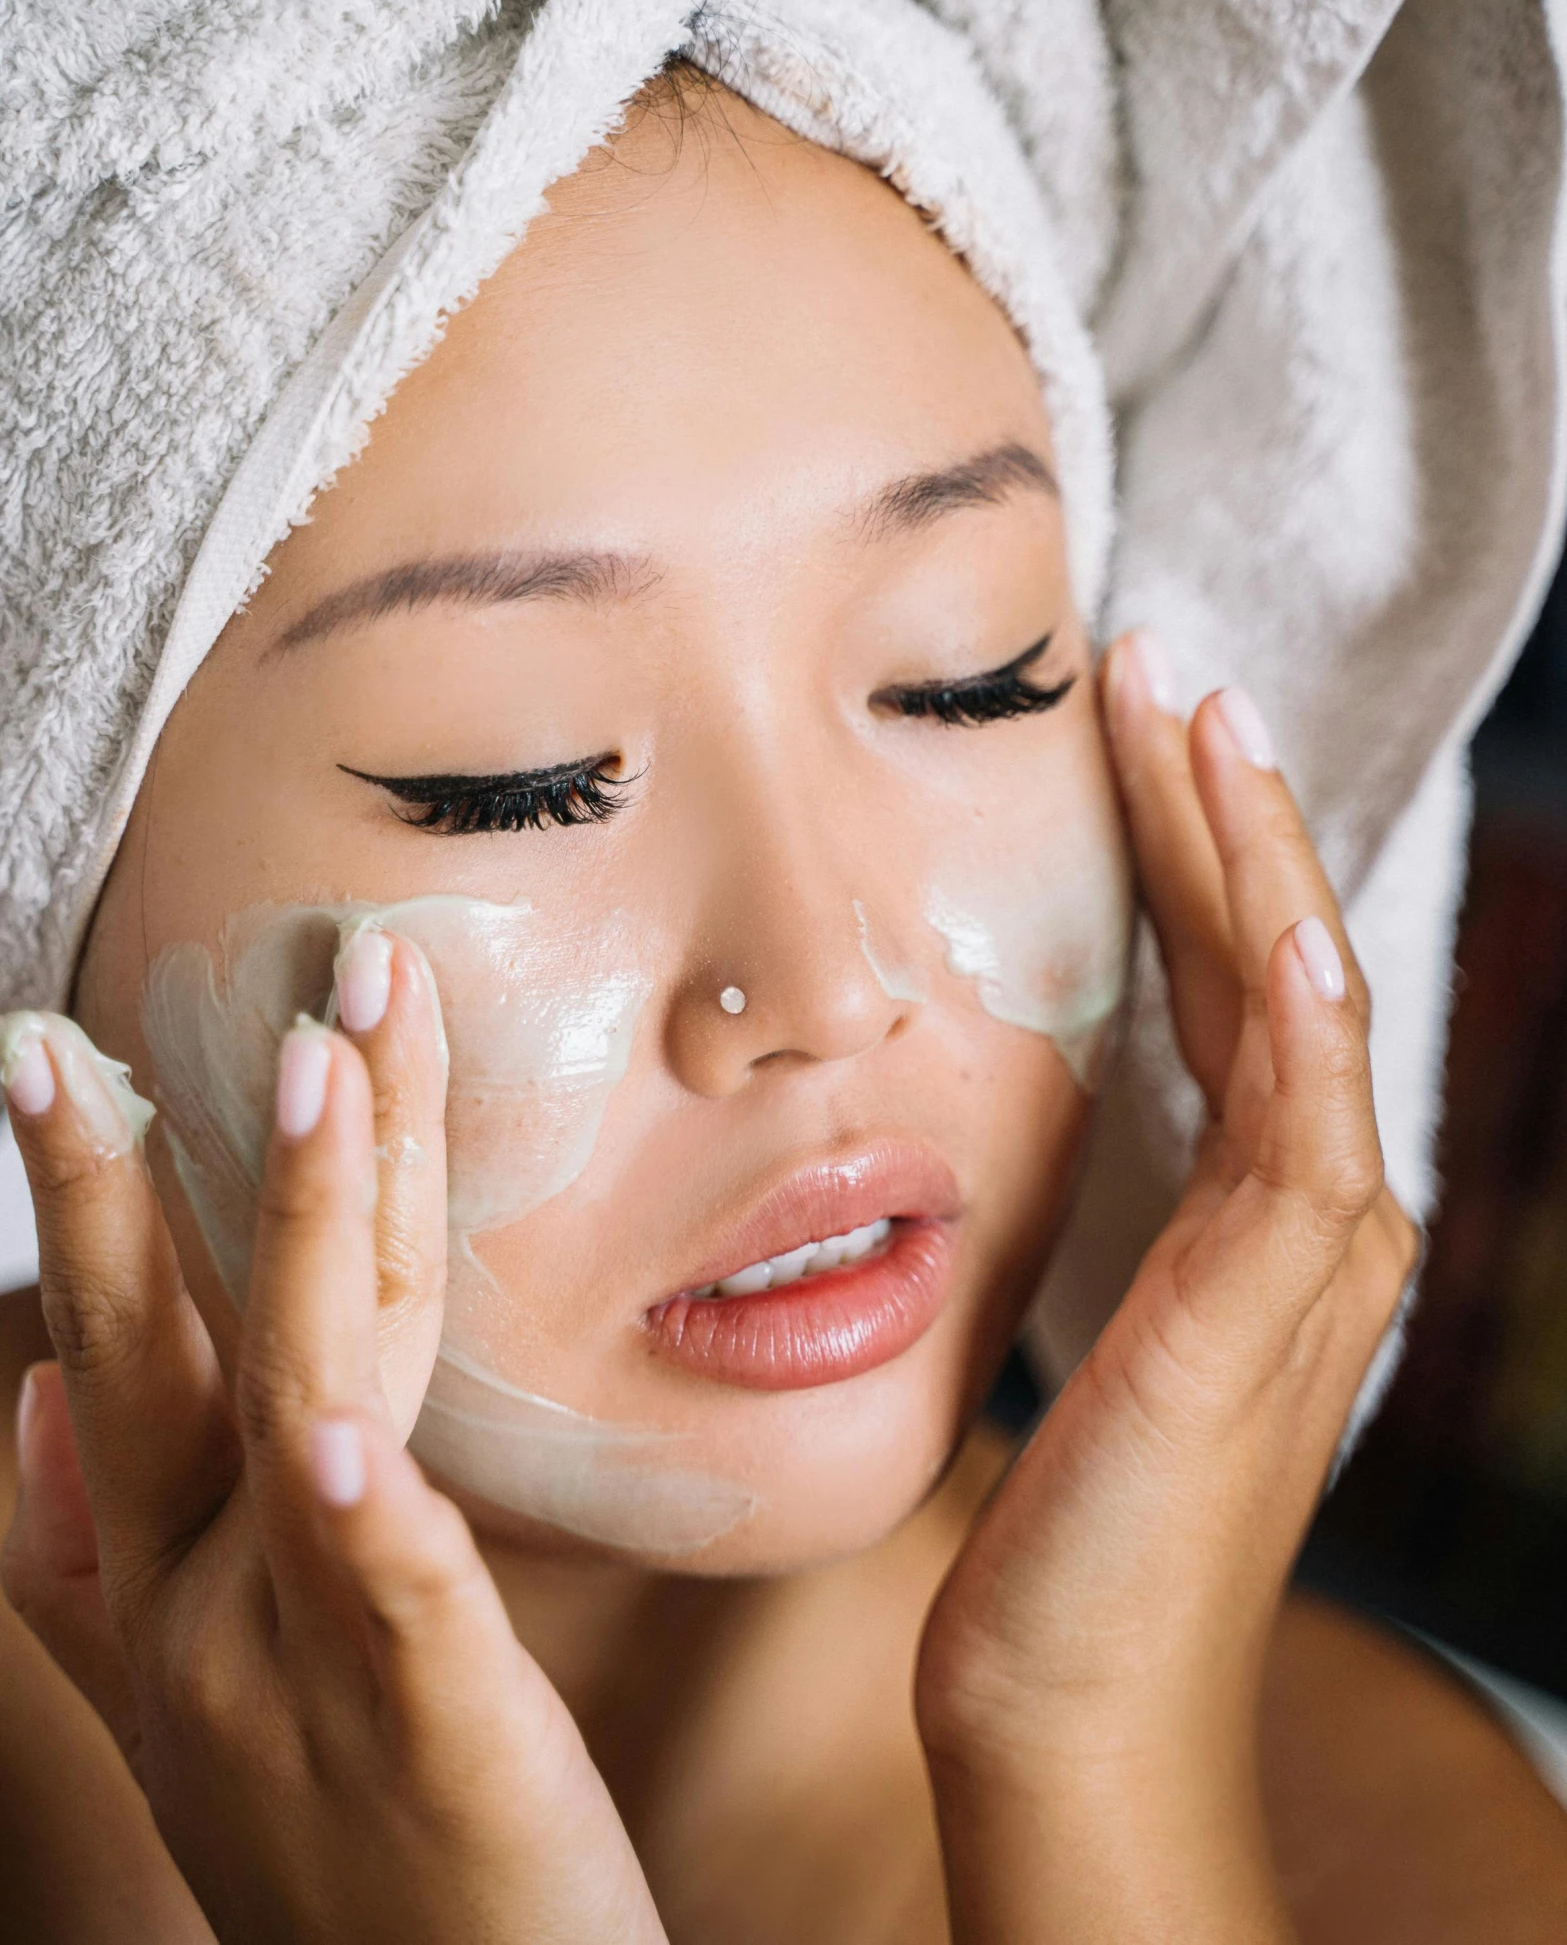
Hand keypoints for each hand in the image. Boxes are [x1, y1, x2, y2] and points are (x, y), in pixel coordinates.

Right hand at [1, 933, 665, 1944]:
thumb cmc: (344, 1861)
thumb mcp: (187, 1710)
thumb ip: (95, 1571)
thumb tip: (29, 1408)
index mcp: (169, 1592)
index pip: (129, 1353)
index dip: (91, 1206)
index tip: (56, 1053)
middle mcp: (208, 1620)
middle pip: (169, 1361)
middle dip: (127, 1183)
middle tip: (93, 1017)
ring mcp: (301, 1682)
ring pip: (294, 1412)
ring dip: (298, 1231)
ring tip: (315, 1068)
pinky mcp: (434, 1743)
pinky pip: (394, 1607)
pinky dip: (368, 1517)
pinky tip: (345, 1441)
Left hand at [915, 634, 1419, 1944]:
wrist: (1072, 1699)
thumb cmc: (1059, 1524)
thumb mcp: (1075, 1317)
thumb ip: (1088, 1206)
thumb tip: (1018, 1107)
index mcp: (1258, 1209)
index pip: (1227, 977)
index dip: (1189, 844)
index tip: (1126, 724)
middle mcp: (1312, 1210)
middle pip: (1269, 954)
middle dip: (1216, 804)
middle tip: (1158, 665)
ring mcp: (1313, 1250)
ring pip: (1295, 997)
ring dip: (1250, 850)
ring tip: (1200, 713)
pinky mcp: (1278, 1297)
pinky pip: (1306, 1116)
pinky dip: (1298, 1002)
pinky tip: (1275, 910)